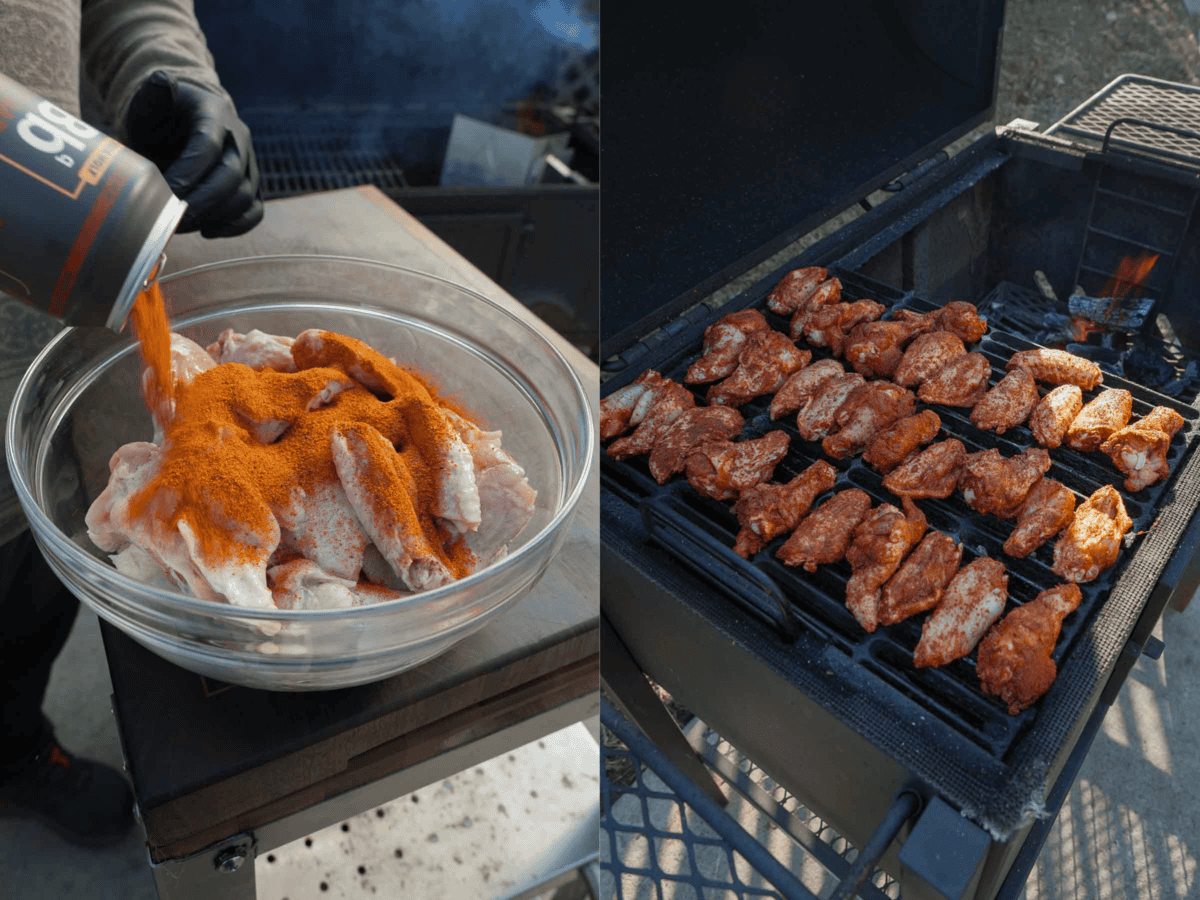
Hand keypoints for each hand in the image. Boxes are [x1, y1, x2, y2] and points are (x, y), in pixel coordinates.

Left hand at [124, 71, 262, 237]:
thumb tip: (161, 81)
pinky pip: (254, 211)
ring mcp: (249, 165)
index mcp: (214, 114)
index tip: (166, 193)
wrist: (185, 123)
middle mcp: (239, 140)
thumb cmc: (163, 116)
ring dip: (214, 216)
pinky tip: (207, 231)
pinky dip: (235, 226)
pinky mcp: (252, 186)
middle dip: (202, 202)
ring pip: (244, 198)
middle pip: (231, 178)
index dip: (188, 173)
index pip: (207, 147)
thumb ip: (153, 96)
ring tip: (183, 226)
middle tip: (173, 220)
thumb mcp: (151, 102)